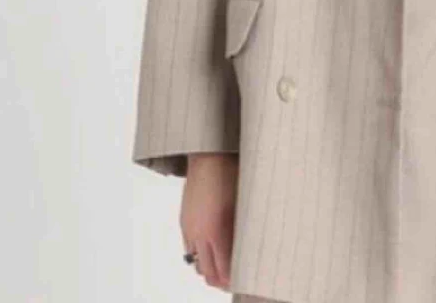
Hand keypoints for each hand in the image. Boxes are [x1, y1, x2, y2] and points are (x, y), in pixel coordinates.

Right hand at [181, 152, 238, 290]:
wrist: (209, 153)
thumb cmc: (232, 171)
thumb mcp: (244, 202)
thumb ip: (244, 229)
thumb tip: (251, 250)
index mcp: (217, 230)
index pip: (223, 270)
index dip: (233, 281)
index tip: (245, 281)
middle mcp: (199, 234)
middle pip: (207, 273)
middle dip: (222, 281)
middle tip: (236, 281)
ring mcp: (189, 228)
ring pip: (196, 264)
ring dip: (210, 270)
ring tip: (226, 268)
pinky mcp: (184, 221)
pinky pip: (190, 249)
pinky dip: (201, 256)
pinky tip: (213, 250)